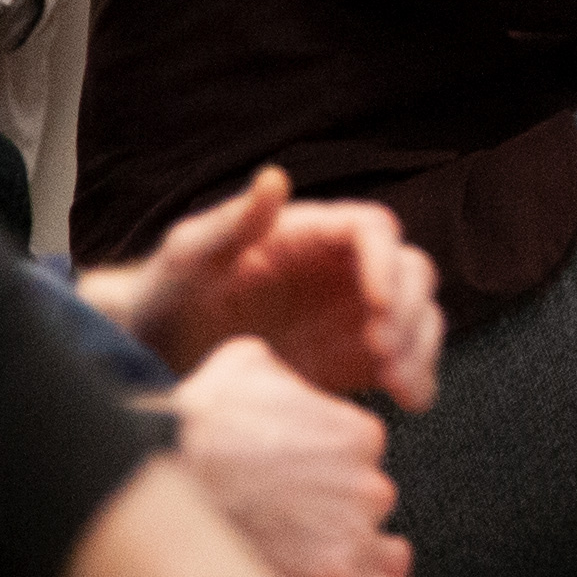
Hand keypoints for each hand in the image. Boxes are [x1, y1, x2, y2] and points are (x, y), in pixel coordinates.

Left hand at [85, 167, 445, 408]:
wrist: (156, 356)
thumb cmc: (169, 293)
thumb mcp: (189, 256)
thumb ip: (232, 221)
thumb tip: (275, 177)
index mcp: (311, 234)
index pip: (373, 229)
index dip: (385, 262)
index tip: (375, 304)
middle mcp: (345, 269)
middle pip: (410, 270)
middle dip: (407, 309)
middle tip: (381, 351)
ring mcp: (354, 315)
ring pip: (419, 314)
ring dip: (419, 345)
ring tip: (394, 382)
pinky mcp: (356, 360)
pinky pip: (406, 361)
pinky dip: (419, 377)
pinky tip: (409, 400)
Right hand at [166, 337, 426, 576]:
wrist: (158, 490)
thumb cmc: (194, 428)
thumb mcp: (243, 365)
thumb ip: (280, 371)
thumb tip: (275, 375)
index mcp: (358, 434)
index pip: (362, 458)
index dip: (329, 471)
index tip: (296, 481)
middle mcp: (370, 485)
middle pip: (369, 506)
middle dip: (339, 515)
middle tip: (289, 525)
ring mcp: (356, 538)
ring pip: (386, 553)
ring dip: (367, 558)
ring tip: (329, 566)